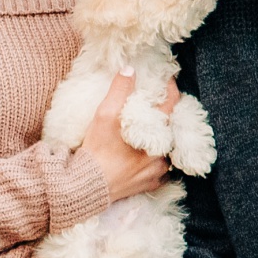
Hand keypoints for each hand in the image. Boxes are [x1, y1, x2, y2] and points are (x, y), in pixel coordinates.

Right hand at [70, 72, 177, 203]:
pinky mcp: (150, 184)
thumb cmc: (97, 150)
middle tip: (155, 104)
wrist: (86, 187)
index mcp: (156, 135)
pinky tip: (143, 152)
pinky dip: (154, 158)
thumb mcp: (104, 115)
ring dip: (159, 138)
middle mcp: (162, 155)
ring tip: (148, 128)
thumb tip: (130, 69)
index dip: (170, 89)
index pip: (171, 106)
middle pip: (170, 128)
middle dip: (164, 115)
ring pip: (165, 149)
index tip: (167, 79)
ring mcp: (157, 172)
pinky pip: (159, 168)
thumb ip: (119, 90)